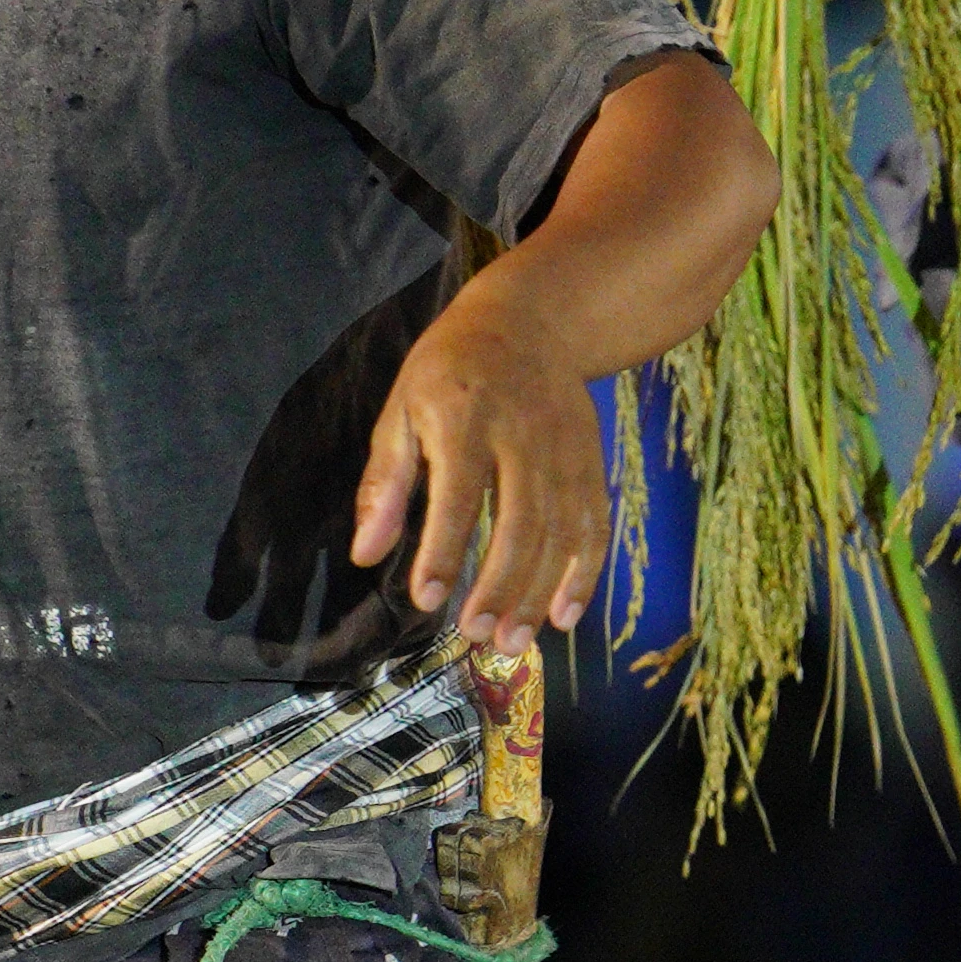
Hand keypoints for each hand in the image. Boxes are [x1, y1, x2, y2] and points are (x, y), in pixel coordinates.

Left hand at [348, 296, 610, 663]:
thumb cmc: (450, 370)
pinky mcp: (591, 460)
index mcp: (464, 417)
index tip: (428, 600)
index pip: (456, 492)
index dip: (442, 549)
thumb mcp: (401, 409)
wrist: (531, 319)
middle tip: (478, 636)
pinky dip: (584, 573)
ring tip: (513, 641)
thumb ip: (386, 483)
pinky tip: (564, 615)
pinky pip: (594, 523)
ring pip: (559, 531)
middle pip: (519, 521)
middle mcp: (521, 435)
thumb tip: (367, 555)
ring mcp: (564, 449)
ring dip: (538, 592)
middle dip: (500, 586)